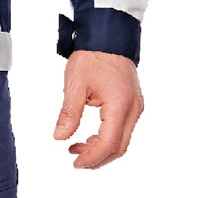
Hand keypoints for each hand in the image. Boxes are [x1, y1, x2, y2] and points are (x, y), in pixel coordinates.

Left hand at [53, 49, 143, 168]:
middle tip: (76, 160)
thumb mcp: (75, 84)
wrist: (107, 34)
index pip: (108, 143)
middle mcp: (133, 109)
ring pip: (122, 139)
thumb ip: (68, 114)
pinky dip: (108, 136)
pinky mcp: (133, 102)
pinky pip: (123, 128)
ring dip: (102, 148)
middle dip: (98, 158)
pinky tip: (90, 136)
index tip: (76, 163)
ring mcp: (136, 106)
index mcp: (120, 105)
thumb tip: (60, 137)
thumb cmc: (93, 54)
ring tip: (78, 147)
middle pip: (119, 147)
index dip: (92, 157)